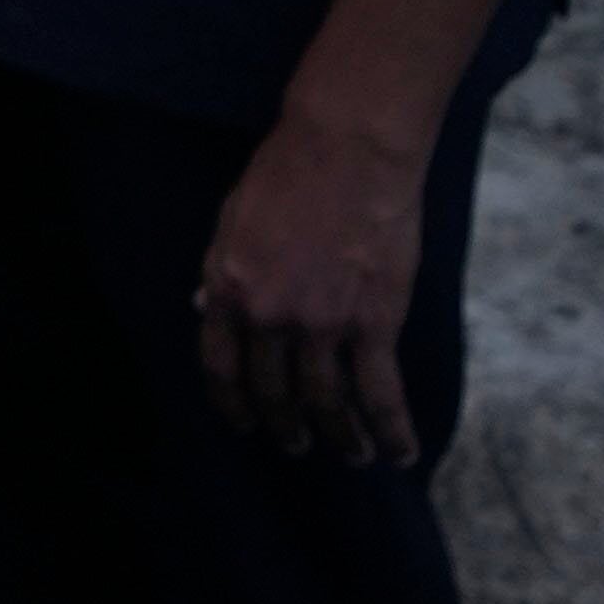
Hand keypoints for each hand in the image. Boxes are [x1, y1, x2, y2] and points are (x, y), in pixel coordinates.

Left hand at [197, 104, 426, 464]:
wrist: (347, 148)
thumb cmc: (287, 174)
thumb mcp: (229, 223)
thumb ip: (219, 274)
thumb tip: (205, 312)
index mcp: (227, 292)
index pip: (221, 369)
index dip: (233, 405)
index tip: (245, 424)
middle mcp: (270, 318)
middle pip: (275, 393)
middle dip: (285, 427)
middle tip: (295, 444)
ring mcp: (323, 324)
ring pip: (328, 402)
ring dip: (339, 437)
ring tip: (348, 454)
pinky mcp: (376, 321)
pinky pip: (382, 392)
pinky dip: (392, 429)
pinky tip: (399, 452)